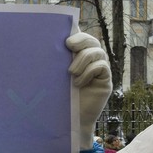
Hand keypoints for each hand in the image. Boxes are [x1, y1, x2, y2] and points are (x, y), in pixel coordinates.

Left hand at [66, 32, 111, 148]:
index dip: (75, 32)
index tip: (65, 33)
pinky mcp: (105, 80)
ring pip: (97, 52)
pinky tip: (78, 83)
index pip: (80, 37)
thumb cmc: (59, 97)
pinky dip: (88, 72)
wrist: (69, 120)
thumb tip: (46, 42)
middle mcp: (91, 60)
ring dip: (83, 59)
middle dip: (81, 40)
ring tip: (71, 72)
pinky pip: (101, 67)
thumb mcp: (56, 76)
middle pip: (91, 41)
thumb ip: (56, 61)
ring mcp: (100, 69)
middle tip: (68, 44)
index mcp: (77, 56)